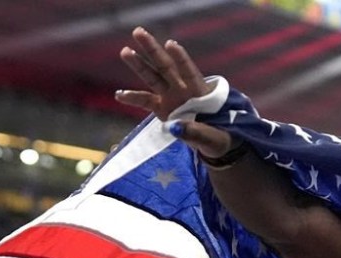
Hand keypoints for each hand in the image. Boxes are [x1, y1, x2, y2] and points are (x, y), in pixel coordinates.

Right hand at [115, 26, 236, 159]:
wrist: (216, 143)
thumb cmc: (221, 137)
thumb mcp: (215, 138)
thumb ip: (197, 133)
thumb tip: (175, 128)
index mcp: (201, 92)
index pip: (189, 72)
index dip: (181, 58)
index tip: (171, 44)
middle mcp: (184, 89)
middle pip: (166, 66)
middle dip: (152, 50)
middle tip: (138, 31)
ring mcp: (172, 97)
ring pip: (153, 77)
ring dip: (139, 64)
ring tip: (125, 51)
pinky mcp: (163, 108)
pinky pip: (146, 101)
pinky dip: (133, 98)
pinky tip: (119, 94)